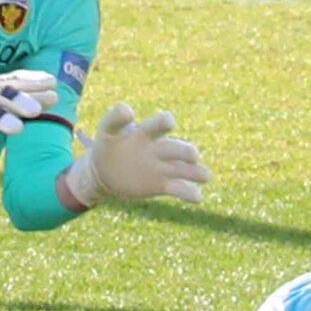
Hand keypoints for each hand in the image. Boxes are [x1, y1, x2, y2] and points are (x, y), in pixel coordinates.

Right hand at [0, 71, 60, 148]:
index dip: (33, 81)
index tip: (53, 83)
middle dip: (20, 100)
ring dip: (1, 118)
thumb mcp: (0, 99)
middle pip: (3, 94)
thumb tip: (56, 94)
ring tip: (17, 129)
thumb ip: (25, 96)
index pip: (16, 80)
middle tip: (38, 110)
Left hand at [60, 105, 209, 207]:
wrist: (104, 170)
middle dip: (185, 151)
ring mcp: (161, 167)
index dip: (162, 122)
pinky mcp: (161, 185)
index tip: (164, 122)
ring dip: (196, 171)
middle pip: (177, 147)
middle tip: (192, 154)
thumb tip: (118, 113)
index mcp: (146, 132)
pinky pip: (179, 188)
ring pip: (184, 168)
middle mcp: (158, 148)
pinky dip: (189, 192)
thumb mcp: (104, 131)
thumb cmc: (106, 145)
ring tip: (205, 175)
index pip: (157, 125)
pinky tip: (197, 197)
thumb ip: (113, 119)